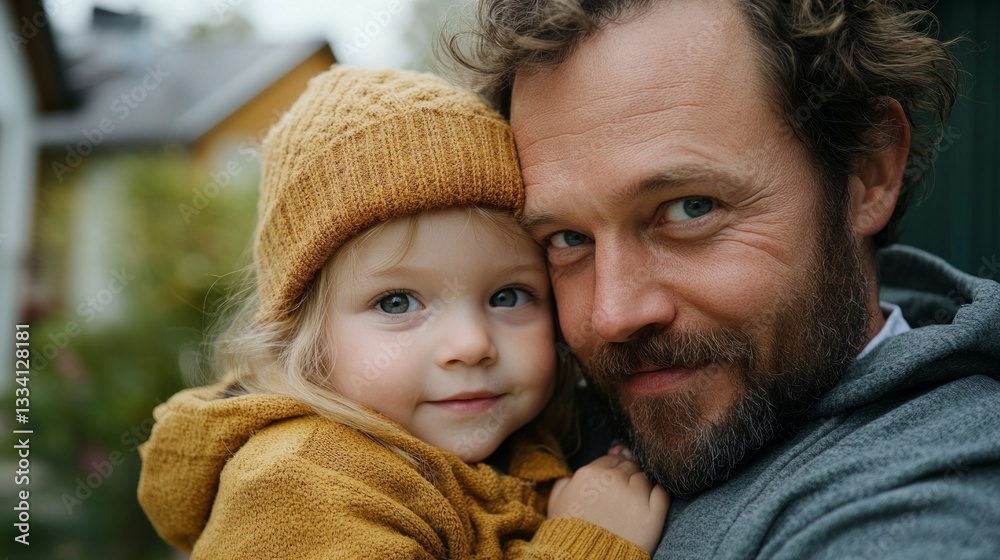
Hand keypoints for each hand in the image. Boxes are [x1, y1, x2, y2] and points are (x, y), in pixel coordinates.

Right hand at [547, 450, 669, 554]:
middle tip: (624, 494)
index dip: (614, 470)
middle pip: (630, 466)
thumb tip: (571, 477)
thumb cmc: (568, 534)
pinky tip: (653, 503)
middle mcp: (613, 480)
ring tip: (635, 503)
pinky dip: (659, 494)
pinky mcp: (651, 515)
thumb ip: (563, 483)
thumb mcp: (556, 504)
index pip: (612, 459)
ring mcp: (634, 496)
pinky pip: (662, 493)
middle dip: (628, 476)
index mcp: (590, 474)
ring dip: (643, 486)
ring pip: (645, 478)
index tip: (614, 481)